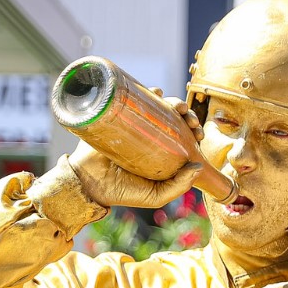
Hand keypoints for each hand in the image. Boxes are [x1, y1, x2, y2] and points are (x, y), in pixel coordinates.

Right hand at [67, 95, 204, 208]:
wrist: (90, 184)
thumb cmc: (123, 192)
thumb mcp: (155, 196)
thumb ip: (178, 186)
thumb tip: (198, 166)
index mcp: (162, 153)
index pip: (183, 136)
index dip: (194, 131)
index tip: (198, 134)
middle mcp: (150, 136)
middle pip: (174, 118)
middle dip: (187, 114)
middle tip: (190, 120)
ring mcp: (134, 124)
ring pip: (158, 106)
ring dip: (172, 101)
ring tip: (177, 106)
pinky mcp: (119, 116)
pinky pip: (135, 99)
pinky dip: (147, 92)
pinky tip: (156, 92)